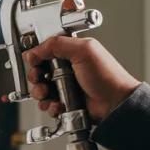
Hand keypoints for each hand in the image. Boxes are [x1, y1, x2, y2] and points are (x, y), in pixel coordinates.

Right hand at [6, 36, 140, 122]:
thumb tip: (33, 51)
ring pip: (40, 89)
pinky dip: (49, 105)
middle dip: (36, 76)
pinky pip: (47, 104)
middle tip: (40, 79)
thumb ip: (57, 44)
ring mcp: (64, 86)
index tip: (35, 61)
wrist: (115, 103)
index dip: (36, 57)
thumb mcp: (83, 50)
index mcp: (71, 53)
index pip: (44, 51)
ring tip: (47, 94)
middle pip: (38, 71)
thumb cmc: (107, 76)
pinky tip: (58, 104)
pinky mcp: (64, 102)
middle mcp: (66, 69)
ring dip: (40, 92)